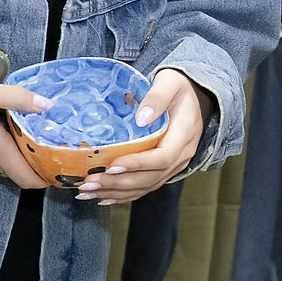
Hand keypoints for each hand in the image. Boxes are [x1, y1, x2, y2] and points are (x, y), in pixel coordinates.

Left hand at [79, 67, 205, 204]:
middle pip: (150, 178)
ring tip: (86, 192)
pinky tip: (102, 198)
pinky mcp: (164, 169)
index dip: (136, 164)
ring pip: (145, 186)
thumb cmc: (179, 86)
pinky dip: (123, 195)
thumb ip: (157, 97)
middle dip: (117, 183)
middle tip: (88, 183)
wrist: (195, 95)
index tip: (111, 166)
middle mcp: (181, 156)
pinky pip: (144, 187)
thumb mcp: (170, 82)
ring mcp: (174, 165)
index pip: (161, 158)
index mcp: (184, 135)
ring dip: (115, 192)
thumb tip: (141, 119)